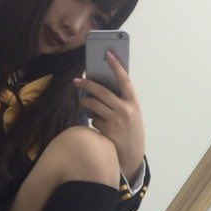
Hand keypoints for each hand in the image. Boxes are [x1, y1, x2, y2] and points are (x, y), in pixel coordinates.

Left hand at [74, 51, 144, 183]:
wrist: (132, 156)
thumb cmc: (130, 132)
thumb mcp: (132, 114)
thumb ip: (121, 102)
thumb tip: (102, 89)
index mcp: (133, 102)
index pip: (124, 79)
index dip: (116, 66)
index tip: (109, 53)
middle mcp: (125, 109)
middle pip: (101, 91)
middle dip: (87, 84)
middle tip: (76, 81)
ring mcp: (115, 120)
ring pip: (94, 105)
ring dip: (85, 102)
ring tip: (82, 101)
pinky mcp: (106, 130)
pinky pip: (93, 119)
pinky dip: (92, 118)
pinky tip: (97, 122)